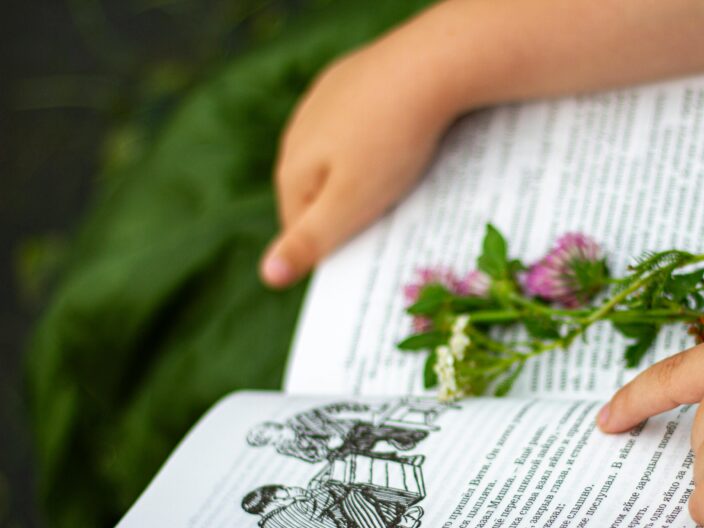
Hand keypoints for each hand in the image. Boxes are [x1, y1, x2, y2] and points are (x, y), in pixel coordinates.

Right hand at [262, 42, 458, 287]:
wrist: (428, 66)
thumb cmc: (390, 144)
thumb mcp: (350, 205)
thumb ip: (309, 241)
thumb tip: (266, 276)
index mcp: (291, 169)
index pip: (298, 229)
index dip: (333, 248)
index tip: (370, 259)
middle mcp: (297, 133)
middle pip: (318, 192)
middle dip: (349, 210)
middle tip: (391, 222)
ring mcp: (324, 102)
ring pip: (340, 156)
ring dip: (364, 175)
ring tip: (402, 181)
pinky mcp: (352, 80)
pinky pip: (362, 124)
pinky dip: (379, 139)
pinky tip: (407, 141)